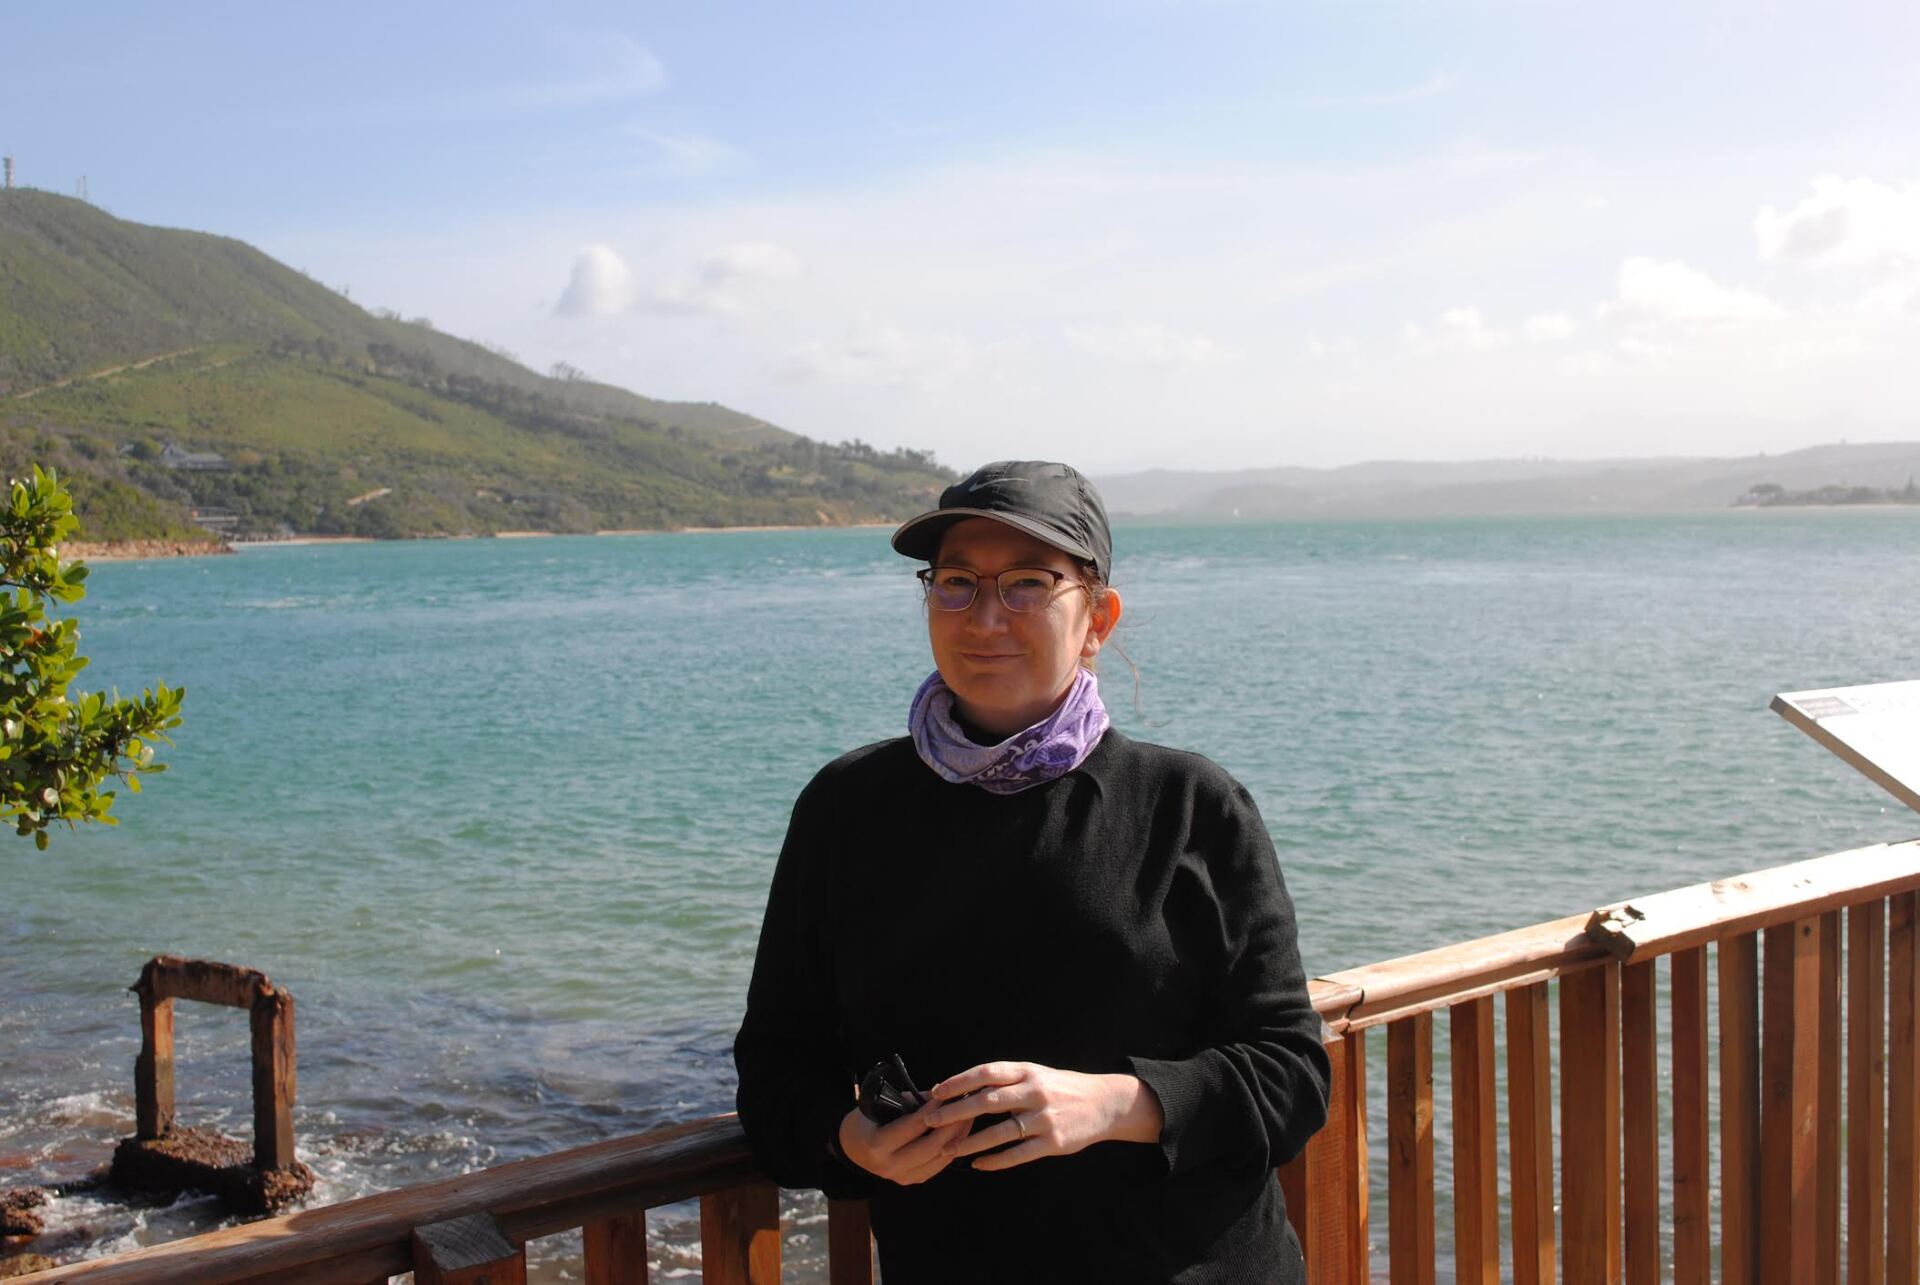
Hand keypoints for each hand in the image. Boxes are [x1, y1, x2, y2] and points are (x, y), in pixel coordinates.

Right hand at [837, 1100, 970, 1185]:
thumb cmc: (866, 1120)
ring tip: (969, 1119)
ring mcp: (901, 1177)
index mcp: (878, 1144)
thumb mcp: (880, 1105)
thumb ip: (911, 1102)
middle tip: (967, 1107)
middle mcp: (889, 1165)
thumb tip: (941, 1095)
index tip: (950, 1094)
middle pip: (930, 1146)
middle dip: (952, 1126)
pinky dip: (950, 1149)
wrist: (852, 1148)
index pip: (913, 1126)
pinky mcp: (911, 1181)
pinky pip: (937, 1166)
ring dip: (957, 1138)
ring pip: (938, 1159)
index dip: (934, 1110)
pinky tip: (961, 1135)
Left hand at [923, 1061, 1164, 1171]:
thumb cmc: (1061, 1088)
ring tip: (948, 1150)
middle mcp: (1034, 1092)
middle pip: (988, 1101)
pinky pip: (1018, 1154)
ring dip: (971, 1142)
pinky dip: (996, 1160)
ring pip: (1000, 1132)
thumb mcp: (1036, 1074)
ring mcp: (1044, 1118)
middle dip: (957, 1111)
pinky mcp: (1052, 1143)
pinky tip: (978, 1165)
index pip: (987, 1072)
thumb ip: (1006, 1080)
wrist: (1104, 1103)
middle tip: (931, 1120)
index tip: (936, 1091)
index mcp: (1027, 1072)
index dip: (960, 1081)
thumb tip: (965, 1087)